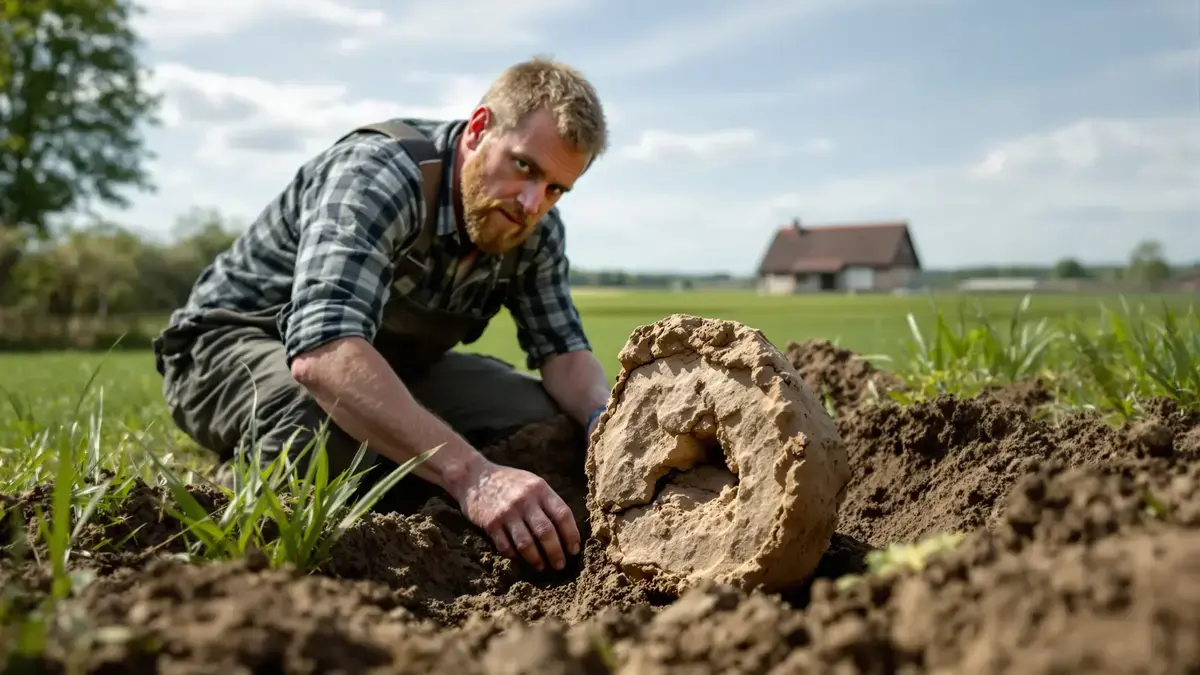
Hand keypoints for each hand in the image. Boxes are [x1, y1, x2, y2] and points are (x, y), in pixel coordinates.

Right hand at [451, 459, 580, 570]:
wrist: (474, 477)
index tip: (574, 550)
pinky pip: (506, 547)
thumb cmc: (509, 482)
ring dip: (536, 559)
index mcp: (539, 489)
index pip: (562, 514)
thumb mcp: (532, 483)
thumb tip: (566, 530)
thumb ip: (547, 501)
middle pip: (546, 532)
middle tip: (560, 565)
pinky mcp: (491, 524)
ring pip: (526, 544)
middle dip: (556, 552)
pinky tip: (519, 559)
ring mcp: (507, 513)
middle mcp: (525, 500)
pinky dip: (514, 556)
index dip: (571, 535)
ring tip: (542, 566)